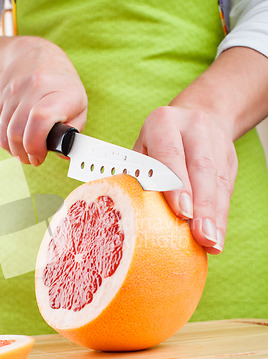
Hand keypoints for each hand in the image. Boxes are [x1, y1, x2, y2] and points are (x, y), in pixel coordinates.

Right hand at [0, 36, 87, 165]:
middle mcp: (34, 87)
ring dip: (14, 151)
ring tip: (25, 153)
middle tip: (34, 159)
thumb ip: (74, 131)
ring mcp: (13, 91)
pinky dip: (5, 142)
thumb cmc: (62, 86)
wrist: (34, 55)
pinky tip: (16, 143)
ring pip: (4, 132)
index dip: (37, 144)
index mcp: (60, 91)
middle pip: (18, 131)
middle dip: (25, 154)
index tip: (41, 155)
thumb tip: (64, 155)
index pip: (40, 119)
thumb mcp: (78, 105)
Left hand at [133, 105, 237, 253]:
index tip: (182, 211)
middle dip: (202, 205)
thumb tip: (129, 211)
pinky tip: (217, 239)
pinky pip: (227, 190)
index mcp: (163, 123)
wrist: (199, 114)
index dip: (177, 184)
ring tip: (211, 243)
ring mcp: (215, 142)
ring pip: (217, 181)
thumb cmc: (158, 142)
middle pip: (201, 168)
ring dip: (214, 216)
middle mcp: (193, 128)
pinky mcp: (230, 159)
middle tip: (200, 236)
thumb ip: (140, 174)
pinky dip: (221, 217)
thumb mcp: (143, 148)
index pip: (170, 153)